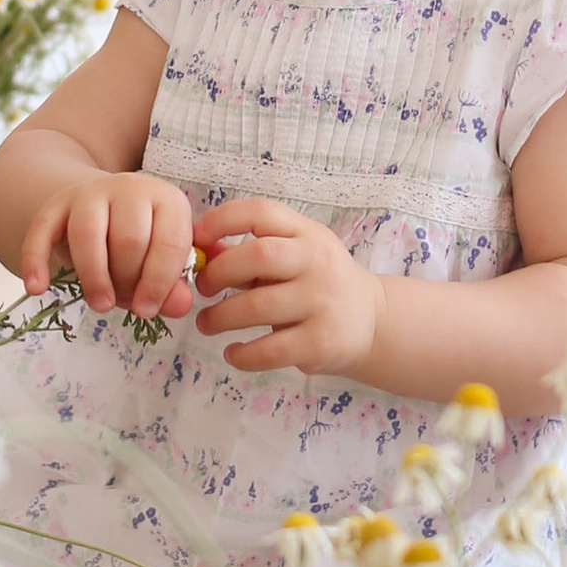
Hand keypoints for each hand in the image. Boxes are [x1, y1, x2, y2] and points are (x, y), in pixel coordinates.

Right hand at [23, 170, 198, 319]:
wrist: (101, 204)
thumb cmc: (139, 240)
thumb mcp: (160, 257)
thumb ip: (172, 286)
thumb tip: (179, 306)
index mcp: (167, 200)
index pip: (169, 243)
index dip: (158, 283)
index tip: (147, 311)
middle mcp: (130, 188)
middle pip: (129, 240)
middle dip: (125, 280)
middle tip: (121, 302)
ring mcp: (90, 192)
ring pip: (88, 234)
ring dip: (93, 276)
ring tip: (99, 304)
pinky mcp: (56, 204)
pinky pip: (42, 232)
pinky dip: (36, 260)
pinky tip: (37, 288)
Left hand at [193, 194, 382, 376]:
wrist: (370, 321)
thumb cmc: (317, 282)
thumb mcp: (293, 255)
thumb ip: (249, 252)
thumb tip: (200, 251)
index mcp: (307, 234)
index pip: (261, 212)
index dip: (222, 221)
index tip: (196, 238)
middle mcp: (318, 262)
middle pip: (259, 255)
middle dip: (219, 272)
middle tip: (203, 288)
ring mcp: (322, 302)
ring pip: (258, 306)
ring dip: (220, 317)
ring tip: (207, 323)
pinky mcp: (321, 342)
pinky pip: (270, 350)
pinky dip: (242, 354)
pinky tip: (233, 352)